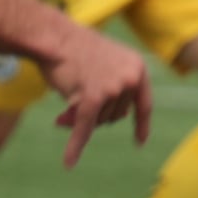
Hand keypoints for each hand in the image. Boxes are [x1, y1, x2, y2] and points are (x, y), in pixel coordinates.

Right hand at [42, 24, 151, 167]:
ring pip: (98, 120)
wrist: (53, 35)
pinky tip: (69, 162)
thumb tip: (109, 121)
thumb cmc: (73, 48)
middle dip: (94, 116)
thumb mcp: (102, 66)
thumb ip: (112, 89)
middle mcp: (130, 78)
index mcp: (137, 67)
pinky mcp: (93, 98)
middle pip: (115, 115)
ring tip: (62, 106)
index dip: (141, 125)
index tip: (140, 142)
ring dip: (79, 118)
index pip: (144, 103)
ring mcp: (113, 88)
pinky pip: (84, 128)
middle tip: (67, 112)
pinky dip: (75, 146)